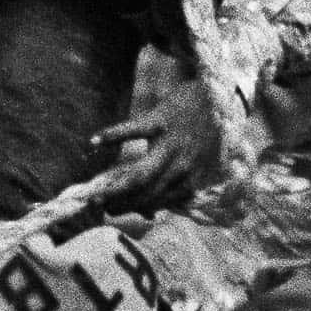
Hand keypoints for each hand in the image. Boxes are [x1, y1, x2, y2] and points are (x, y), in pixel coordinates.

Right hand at [93, 69, 228, 210]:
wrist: (216, 94)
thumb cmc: (202, 134)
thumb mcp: (194, 165)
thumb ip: (174, 190)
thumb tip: (151, 215)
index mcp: (191, 178)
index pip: (158, 201)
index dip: (134, 209)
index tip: (112, 212)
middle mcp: (182, 165)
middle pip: (147, 193)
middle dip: (121, 204)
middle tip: (98, 207)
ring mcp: (171, 142)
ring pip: (140, 175)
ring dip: (116, 189)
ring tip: (95, 195)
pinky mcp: (161, 119)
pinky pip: (133, 130)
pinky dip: (112, 137)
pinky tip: (93, 142)